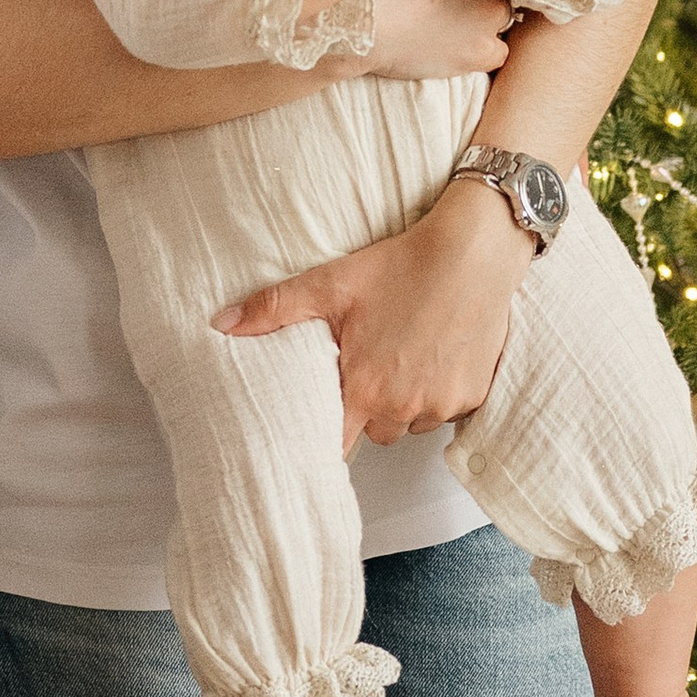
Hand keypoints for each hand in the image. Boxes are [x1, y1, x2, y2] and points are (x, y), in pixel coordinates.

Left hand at [214, 174, 533, 450]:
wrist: (475, 251)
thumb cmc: (404, 265)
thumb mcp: (332, 282)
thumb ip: (274, 309)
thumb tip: (222, 325)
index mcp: (365, 387)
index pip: (335, 444)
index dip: (323, 438)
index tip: (318, 430)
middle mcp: (404, 406)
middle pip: (375, 431)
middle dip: (367, 407)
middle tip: (367, 364)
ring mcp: (441, 405)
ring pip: (410, 421)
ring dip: (403, 400)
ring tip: (401, 353)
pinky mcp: (473, 398)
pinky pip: (445, 410)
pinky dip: (437, 390)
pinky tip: (434, 352)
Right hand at [362, 0, 512, 82]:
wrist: (369, 24)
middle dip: (479, 1)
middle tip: (450, 10)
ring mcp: (487, 19)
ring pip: (501, 21)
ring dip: (484, 26)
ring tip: (453, 32)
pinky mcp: (481, 51)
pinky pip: (499, 54)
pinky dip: (484, 54)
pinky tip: (459, 51)